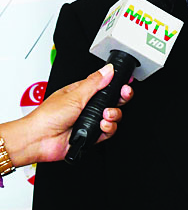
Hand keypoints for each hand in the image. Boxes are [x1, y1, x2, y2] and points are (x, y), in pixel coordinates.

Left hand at [0, 64, 133, 167]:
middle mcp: (88, 106)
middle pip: (113, 100)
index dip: (118, 83)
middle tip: (123, 95)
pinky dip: (108, 129)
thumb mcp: (74, 94)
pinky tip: (101, 126)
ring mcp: (90, 121)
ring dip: (114, 114)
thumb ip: (94, 82)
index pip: (106, 85)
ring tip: (105, 115)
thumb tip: (108, 69)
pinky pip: (108, 131)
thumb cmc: (47, 116)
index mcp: (83, 92)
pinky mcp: (91, 135)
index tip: (126, 82)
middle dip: (121, 97)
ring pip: (113, 116)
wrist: (38, 140)